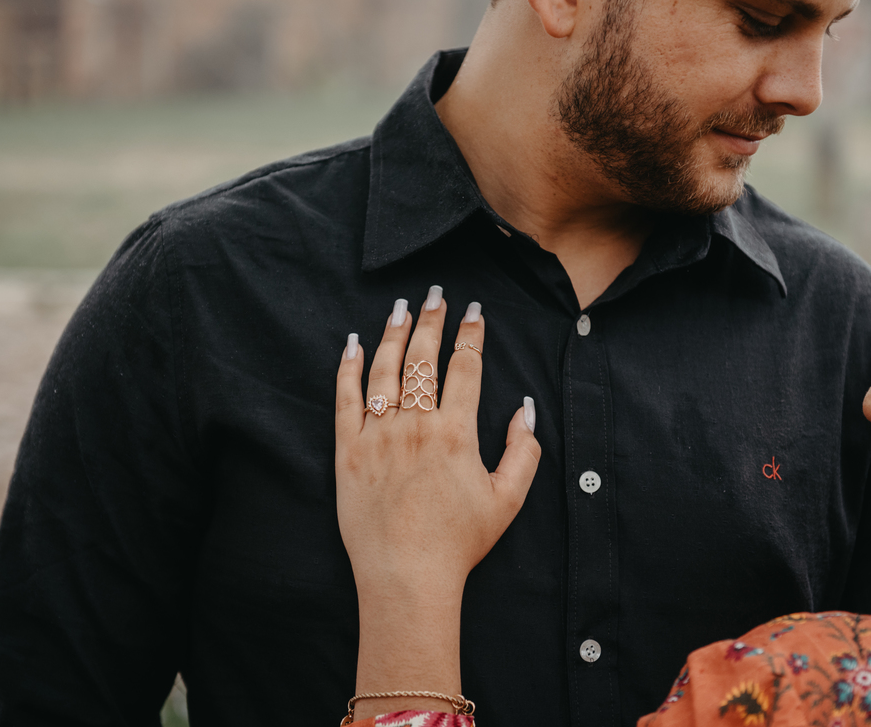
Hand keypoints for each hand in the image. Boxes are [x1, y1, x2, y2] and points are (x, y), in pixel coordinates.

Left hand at [335, 291, 540, 716]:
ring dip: (394, 333)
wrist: (406, 576)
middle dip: (432, 320)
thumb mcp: (508, 500)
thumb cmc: (459, 542)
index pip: (465, 367)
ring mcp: (378, 435)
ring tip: (401, 308)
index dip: (471, 335)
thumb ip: (523, 450)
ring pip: (385, 369)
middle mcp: (415, 425)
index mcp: (455, 433)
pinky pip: (345, 399)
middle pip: (424, 357)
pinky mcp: (348, 451)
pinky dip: (348, 368)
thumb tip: (525, 409)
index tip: (474, 312)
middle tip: (436, 294)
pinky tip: (352, 344)